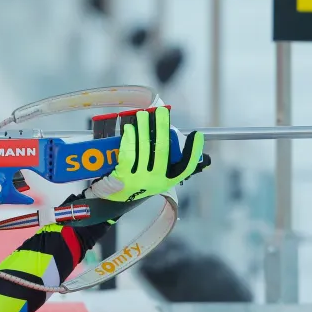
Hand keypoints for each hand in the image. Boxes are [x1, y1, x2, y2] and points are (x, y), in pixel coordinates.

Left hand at [84, 106, 208, 202]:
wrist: (115, 200)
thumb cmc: (138, 182)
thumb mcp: (155, 177)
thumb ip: (164, 162)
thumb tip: (174, 138)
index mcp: (167, 180)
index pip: (185, 167)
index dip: (193, 151)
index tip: (196, 134)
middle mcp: (156, 181)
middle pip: (163, 151)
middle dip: (162, 128)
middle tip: (161, 111)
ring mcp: (139, 179)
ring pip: (144, 149)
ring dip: (143, 129)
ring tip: (142, 114)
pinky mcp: (124, 177)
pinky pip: (128, 154)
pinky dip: (129, 139)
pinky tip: (130, 129)